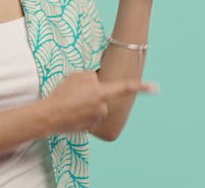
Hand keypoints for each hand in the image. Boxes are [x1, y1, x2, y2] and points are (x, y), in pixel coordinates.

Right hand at [40, 70, 156, 132]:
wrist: (49, 115)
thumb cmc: (63, 93)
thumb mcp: (77, 75)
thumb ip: (92, 77)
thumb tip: (97, 82)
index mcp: (101, 93)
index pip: (125, 88)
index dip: (141, 87)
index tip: (155, 87)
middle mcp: (103, 107)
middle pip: (103, 96)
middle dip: (93, 93)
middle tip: (75, 93)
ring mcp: (97, 119)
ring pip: (97, 106)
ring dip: (87, 103)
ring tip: (71, 102)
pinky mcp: (90, 127)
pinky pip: (90, 115)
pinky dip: (83, 112)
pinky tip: (71, 111)